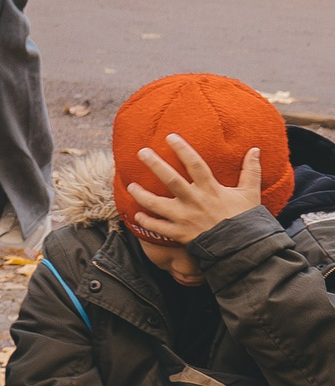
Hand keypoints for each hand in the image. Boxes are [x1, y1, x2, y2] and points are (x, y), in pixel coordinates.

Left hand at [127, 136, 265, 245]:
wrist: (243, 248)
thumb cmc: (246, 219)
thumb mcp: (250, 193)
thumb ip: (251, 171)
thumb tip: (256, 150)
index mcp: (211, 189)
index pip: (195, 164)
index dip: (183, 150)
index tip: (170, 137)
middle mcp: (195, 201)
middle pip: (171, 180)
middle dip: (155, 165)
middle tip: (141, 152)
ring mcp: (186, 218)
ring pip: (157, 204)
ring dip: (141, 195)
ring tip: (130, 185)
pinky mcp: (180, 234)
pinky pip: (158, 227)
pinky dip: (146, 221)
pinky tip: (136, 215)